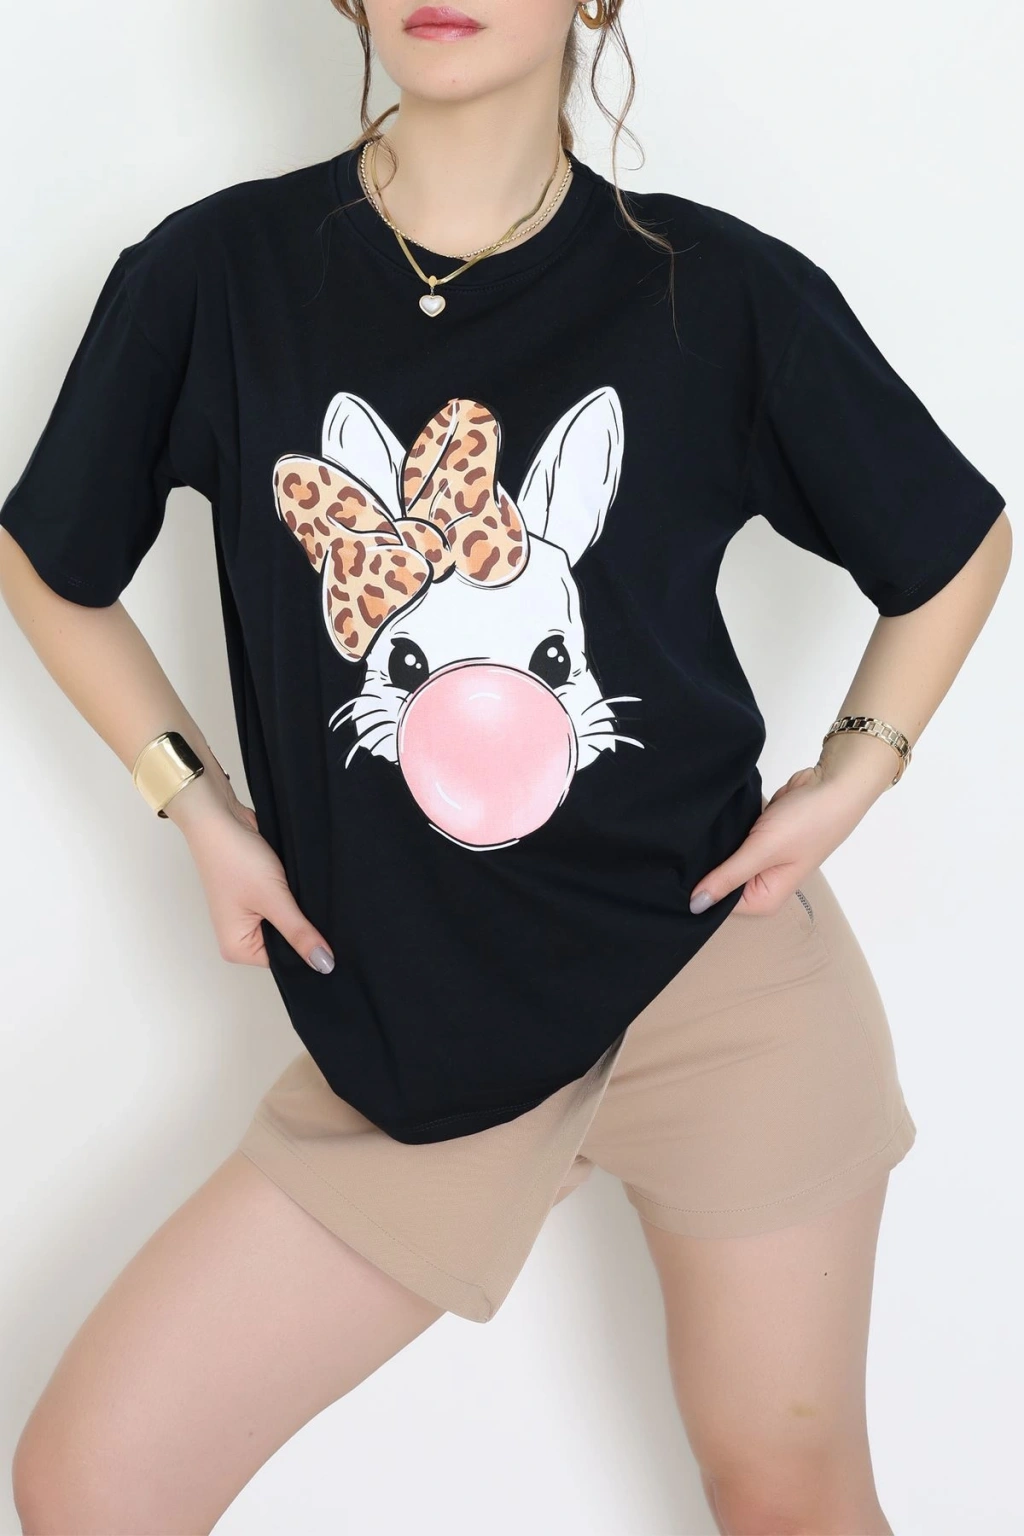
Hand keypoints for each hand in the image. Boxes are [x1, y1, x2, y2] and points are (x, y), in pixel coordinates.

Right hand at [165, 773, 334, 972]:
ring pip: (288, 924)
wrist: (220, 818)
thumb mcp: (274, 899)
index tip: (335, 944)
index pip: (285, 963)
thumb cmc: (234, 858)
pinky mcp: (258, 896)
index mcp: (237, 948)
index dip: (309, 952)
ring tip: (316, 901)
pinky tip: (305, 890)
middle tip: (329, 918)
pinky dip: (295, 899)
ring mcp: (249, 916)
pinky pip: (284, 906)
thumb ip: (299, 933)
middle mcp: (241, 937)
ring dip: (300, 912)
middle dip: (305, 931)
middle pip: (287, 945)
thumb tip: (324, 964)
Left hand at [689, 737, 894, 915]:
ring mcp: (759, 860)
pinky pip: (730, 843)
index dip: (698, 892)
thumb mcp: (763, 850)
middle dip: (703, 870)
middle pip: (720, 884)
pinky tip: (701, 829)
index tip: (674, 877)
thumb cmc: (807, 822)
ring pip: (723, 862)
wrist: (832, 784)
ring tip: (684, 841)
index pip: (718, 906)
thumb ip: (728, 877)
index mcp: (765, 899)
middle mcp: (761, 885)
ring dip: (711, 851)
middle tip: (675, 855)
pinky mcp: (757, 838)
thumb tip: (695, 906)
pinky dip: (721, 836)